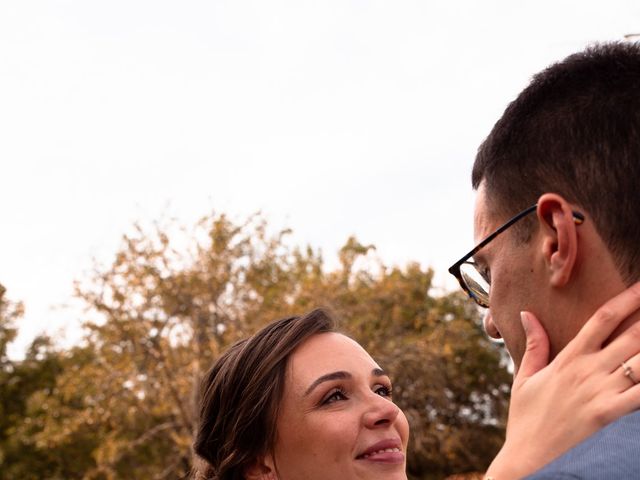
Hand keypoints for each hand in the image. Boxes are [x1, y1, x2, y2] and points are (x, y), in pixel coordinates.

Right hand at [486, 283, 639, 478]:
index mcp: (568, 359)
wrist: (528, 459)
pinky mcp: (610, 416)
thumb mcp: (524, 378)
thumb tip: (527, 314)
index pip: (602, 319)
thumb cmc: (526, 419)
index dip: (626, 299)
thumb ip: (534, 345)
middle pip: (631, 335)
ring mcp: (600, 393)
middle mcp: (588, 371)